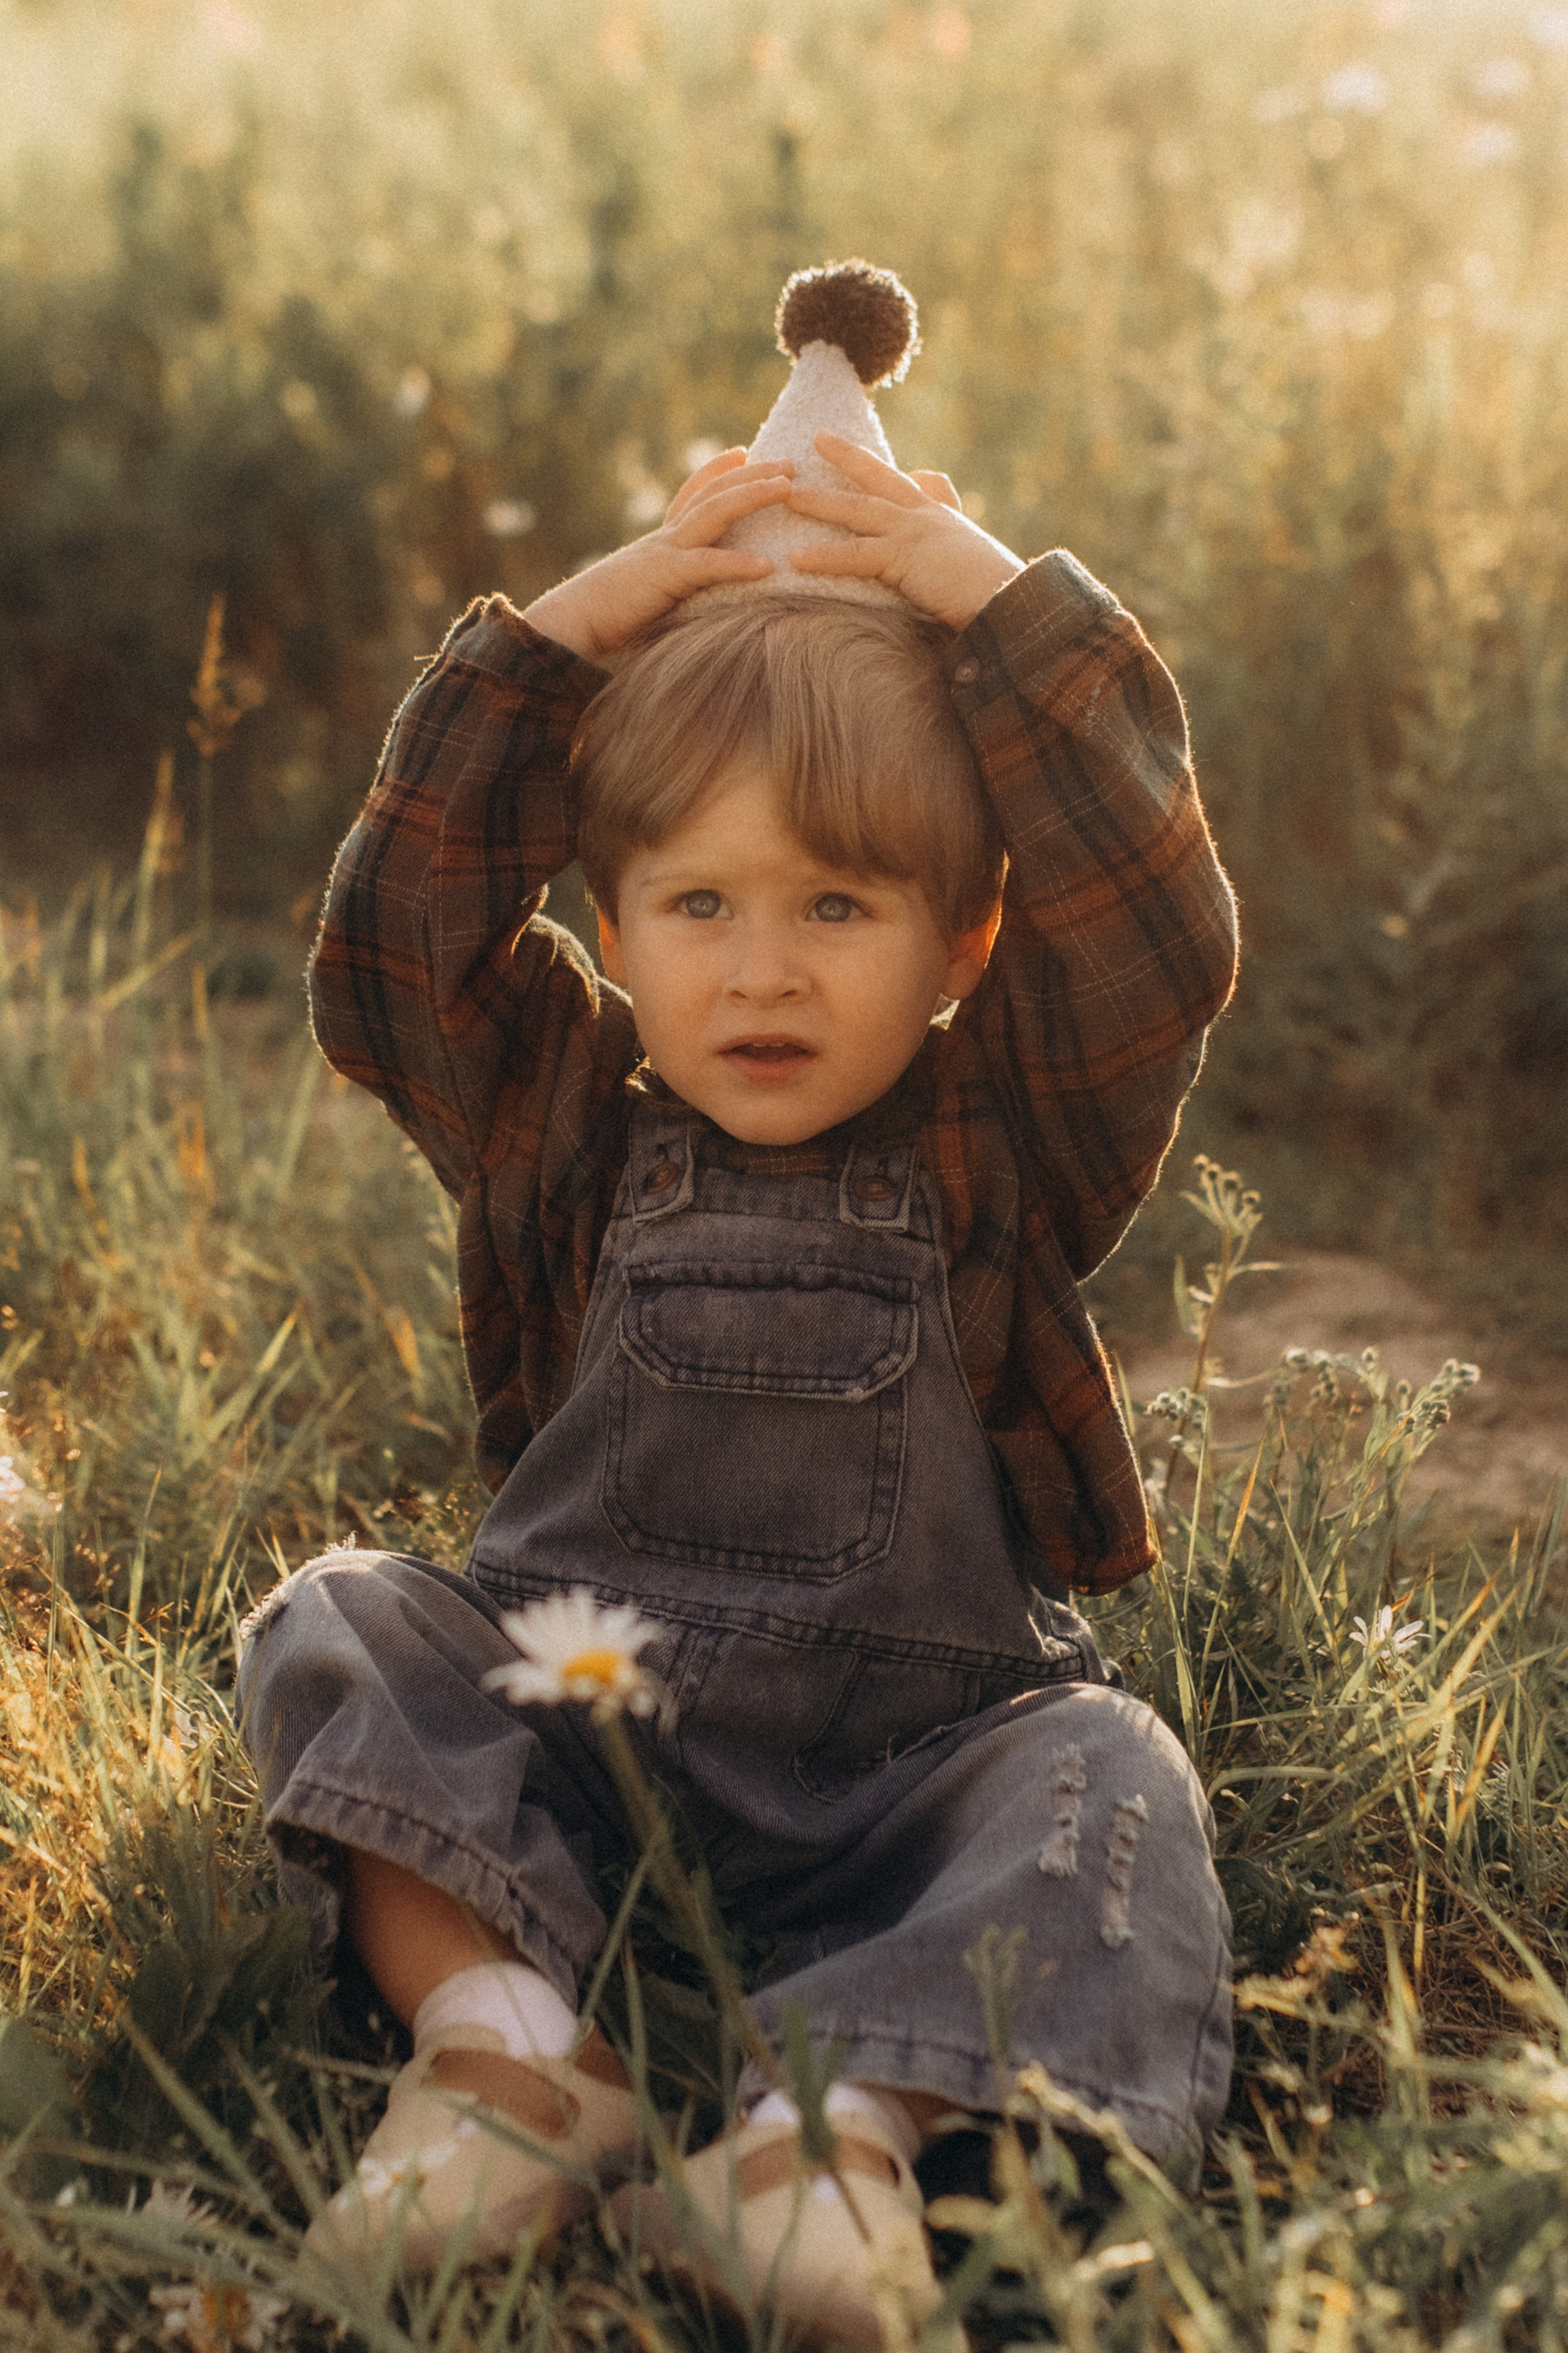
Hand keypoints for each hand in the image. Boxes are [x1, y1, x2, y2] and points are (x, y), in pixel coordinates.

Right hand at [521, 449, 792, 660]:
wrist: (572, 623)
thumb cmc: (608, 618)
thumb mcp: (649, 595)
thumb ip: (672, 589)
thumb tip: (690, 601)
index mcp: (661, 541)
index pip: (692, 495)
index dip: (717, 471)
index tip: (743, 453)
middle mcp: (665, 538)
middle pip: (714, 494)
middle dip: (752, 475)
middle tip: (788, 463)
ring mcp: (665, 553)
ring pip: (715, 514)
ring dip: (753, 497)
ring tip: (788, 489)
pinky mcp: (665, 577)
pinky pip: (707, 566)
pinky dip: (737, 564)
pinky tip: (767, 567)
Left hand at [783, 432, 1023, 630]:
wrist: (1012, 603)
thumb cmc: (995, 594)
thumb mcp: (972, 562)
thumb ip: (949, 545)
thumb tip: (940, 546)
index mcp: (941, 518)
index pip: (909, 482)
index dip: (883, 468)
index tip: (864, 452)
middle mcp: (927, 516)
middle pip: (878, 479)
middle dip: (846, 457)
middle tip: (817, 438)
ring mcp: (915, 533)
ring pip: (858, 511)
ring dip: (818, 502)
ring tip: (784, 496)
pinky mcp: (906, 559)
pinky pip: (856, 556)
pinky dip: (825, 558)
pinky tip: (795, 559)